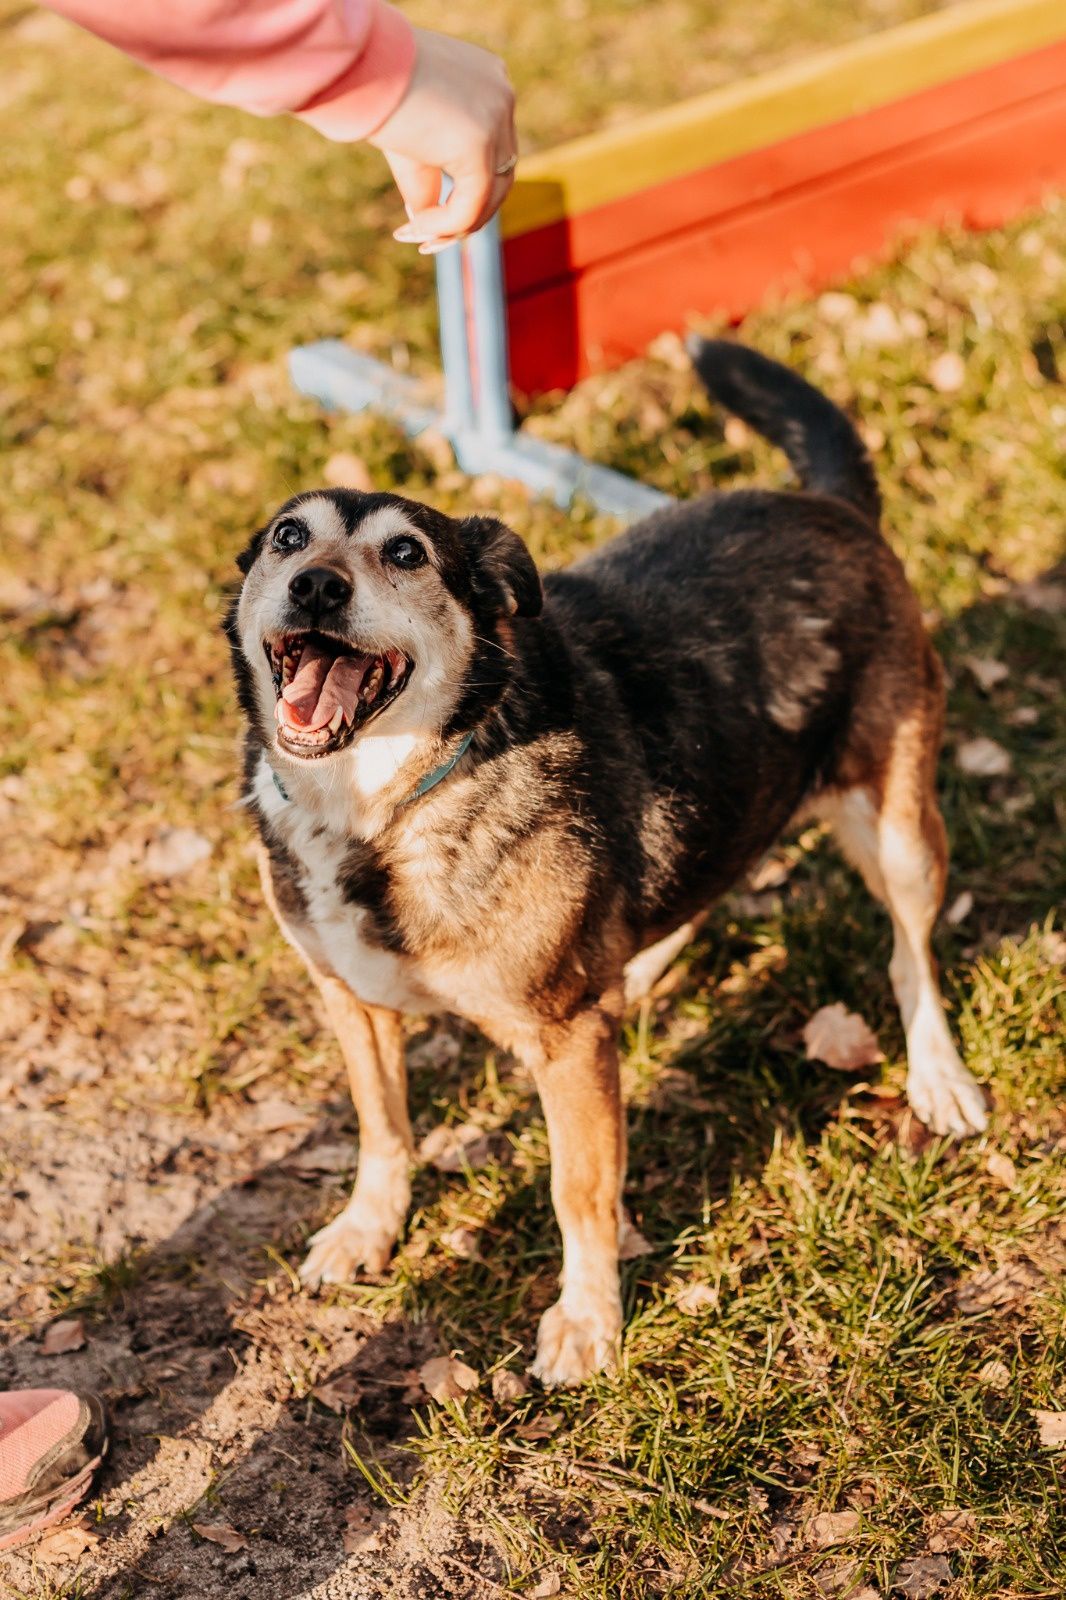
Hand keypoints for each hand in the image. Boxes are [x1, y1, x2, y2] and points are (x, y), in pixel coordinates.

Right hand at [369, 27, 515, 250]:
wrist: (357, 63)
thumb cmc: (372, 92)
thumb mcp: (409, 141)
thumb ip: (428, 178)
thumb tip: (429, 224)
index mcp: (489, 82)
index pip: (494, 153)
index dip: (464, 191)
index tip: (424, 214)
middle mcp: (501, 96)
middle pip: (499, 177)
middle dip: (462, 216)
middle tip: (424, 239)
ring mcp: (496, 117)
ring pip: (490, 196)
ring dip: (453, 227)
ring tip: (416, 236)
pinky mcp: (479, 143)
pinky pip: (471, 205)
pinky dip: (444, 225)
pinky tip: (415, 229)